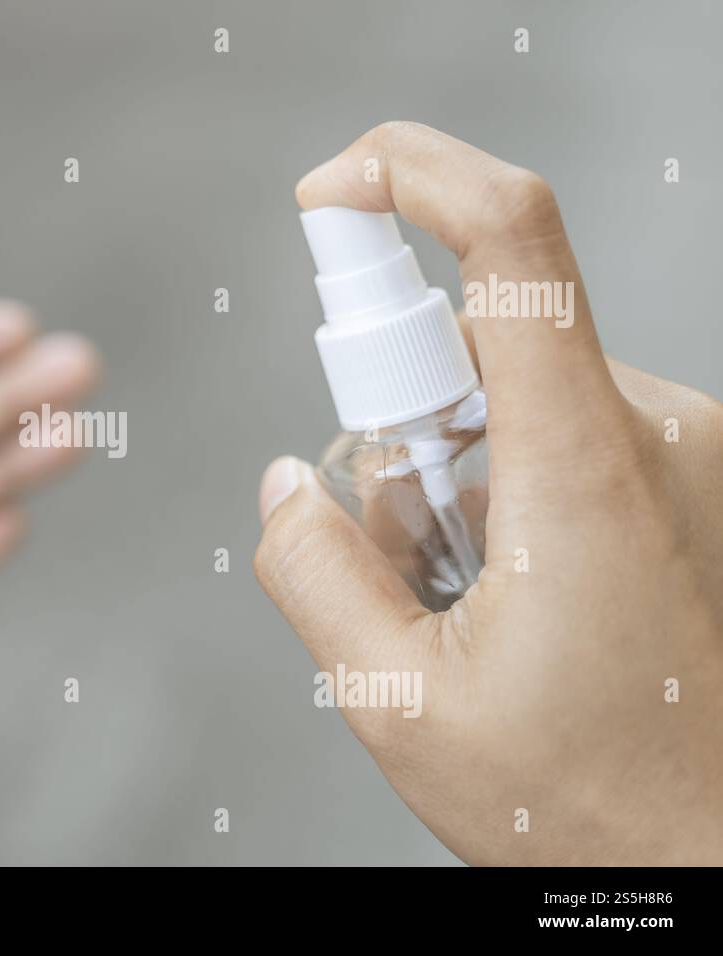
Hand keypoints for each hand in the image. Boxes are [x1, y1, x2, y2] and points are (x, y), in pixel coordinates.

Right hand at [255, 122, 722, 864]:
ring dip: (450, 478)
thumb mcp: (400, 704)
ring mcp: (684, 449)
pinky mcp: (688, 473)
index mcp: (583, 466)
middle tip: (410, 560)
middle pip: (471, 345)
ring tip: (471, 604)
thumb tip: (287, 484)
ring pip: (507, 399)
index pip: (507, 236)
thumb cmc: (593, 798)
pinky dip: (503, 488)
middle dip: (398, 434)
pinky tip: (515, 593)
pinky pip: (556, 431)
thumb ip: (313, 573)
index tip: (327, 193)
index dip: (405, 172)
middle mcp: (654, 430)